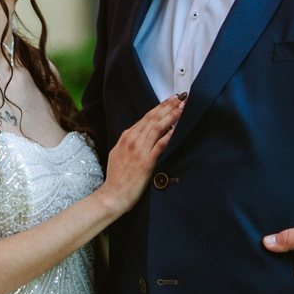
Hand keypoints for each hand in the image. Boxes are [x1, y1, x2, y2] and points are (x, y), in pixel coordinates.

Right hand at [97, 94, 184, 209]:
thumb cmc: (116, 178)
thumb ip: (128, 143)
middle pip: (152, 118)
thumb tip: (138, 137)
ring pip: (157, 127)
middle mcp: (132, 140)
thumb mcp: (118, 154)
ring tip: (182, 107)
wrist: (112, 195)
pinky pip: (160, 145)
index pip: (145, 118)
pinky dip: (169, 136)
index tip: (169, 100)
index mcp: (126, 137)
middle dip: (167, 106)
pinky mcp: (145, 162)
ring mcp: (138, 150)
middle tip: (179, 97)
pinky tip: (177, 130)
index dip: (159, 107)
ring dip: (171, 116)